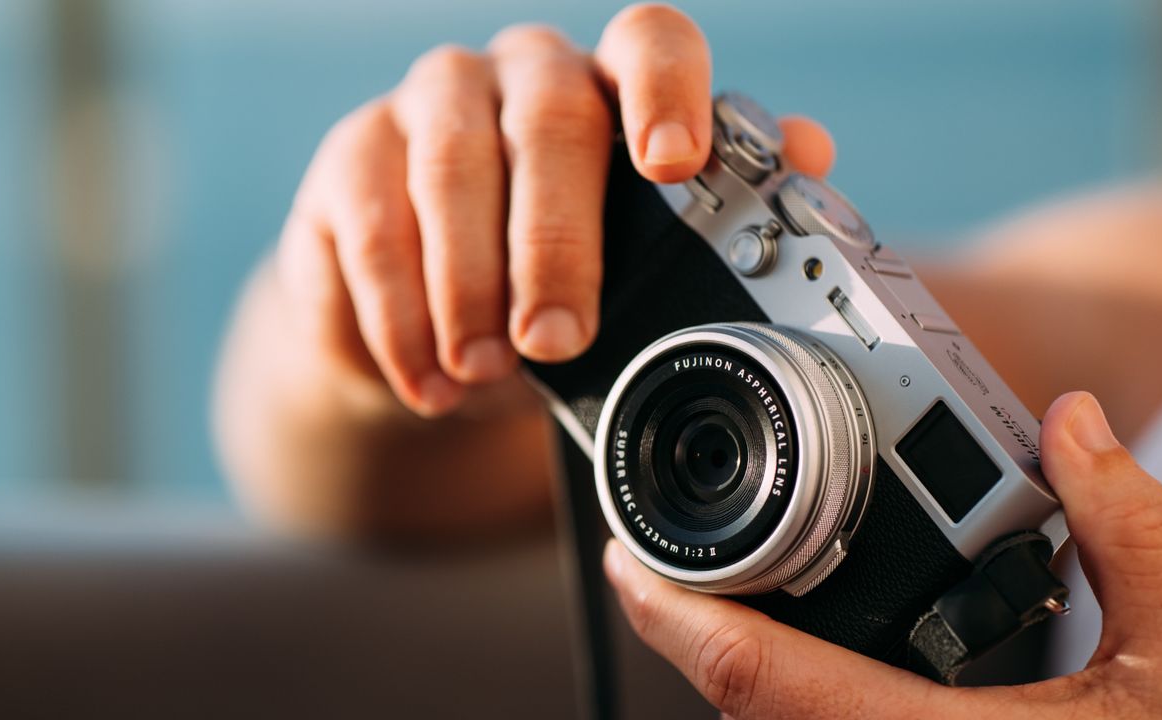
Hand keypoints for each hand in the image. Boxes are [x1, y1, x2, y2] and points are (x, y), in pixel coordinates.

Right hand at [275, 3, 835, 416]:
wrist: (428, 329)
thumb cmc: (547, 284)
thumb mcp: (634, 267)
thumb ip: (715, 212)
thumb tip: (811, 150)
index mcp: (608, 88)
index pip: (647, 42)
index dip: (665, 91)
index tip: (671, 163)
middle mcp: (521, 77)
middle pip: (547, 117)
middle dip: (556, 241)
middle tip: (558, 341)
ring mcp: (427, 108)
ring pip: (448, 168)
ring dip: (469, 285)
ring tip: (484, 371)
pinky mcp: (350, 160)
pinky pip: (370, 227)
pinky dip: (399, 315)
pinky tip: (426, 377)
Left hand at [604, 391, 1161, 718]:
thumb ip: (1130, 535)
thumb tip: (1076, 423)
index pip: (755, 678)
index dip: (672, 615)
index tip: (626, 558)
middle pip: (741, 707)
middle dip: (693, 632)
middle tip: (663, 563)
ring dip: (737, 669)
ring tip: (722, 599)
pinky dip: (782, 701)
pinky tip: (798, 665)